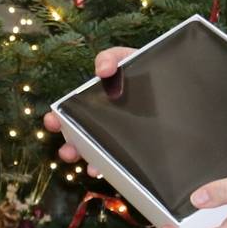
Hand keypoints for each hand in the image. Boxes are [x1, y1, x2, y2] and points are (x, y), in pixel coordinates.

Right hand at [42, 47, 135, 177]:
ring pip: (97, 153)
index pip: (71, 113)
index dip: (58, 119)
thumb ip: (111, 58)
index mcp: (95, 103)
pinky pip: (118, 163)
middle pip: (80, 138)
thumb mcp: (125, 58)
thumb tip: (101, 70)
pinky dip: (110, 168)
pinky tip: (105, 169)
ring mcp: (117, 138)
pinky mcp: (134, 149)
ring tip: (90, 166)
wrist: (174, 81)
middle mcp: (102, 123)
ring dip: (88, 161)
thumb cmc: (142, 69)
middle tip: (67, 151)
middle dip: (70, 147)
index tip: (52, 121)